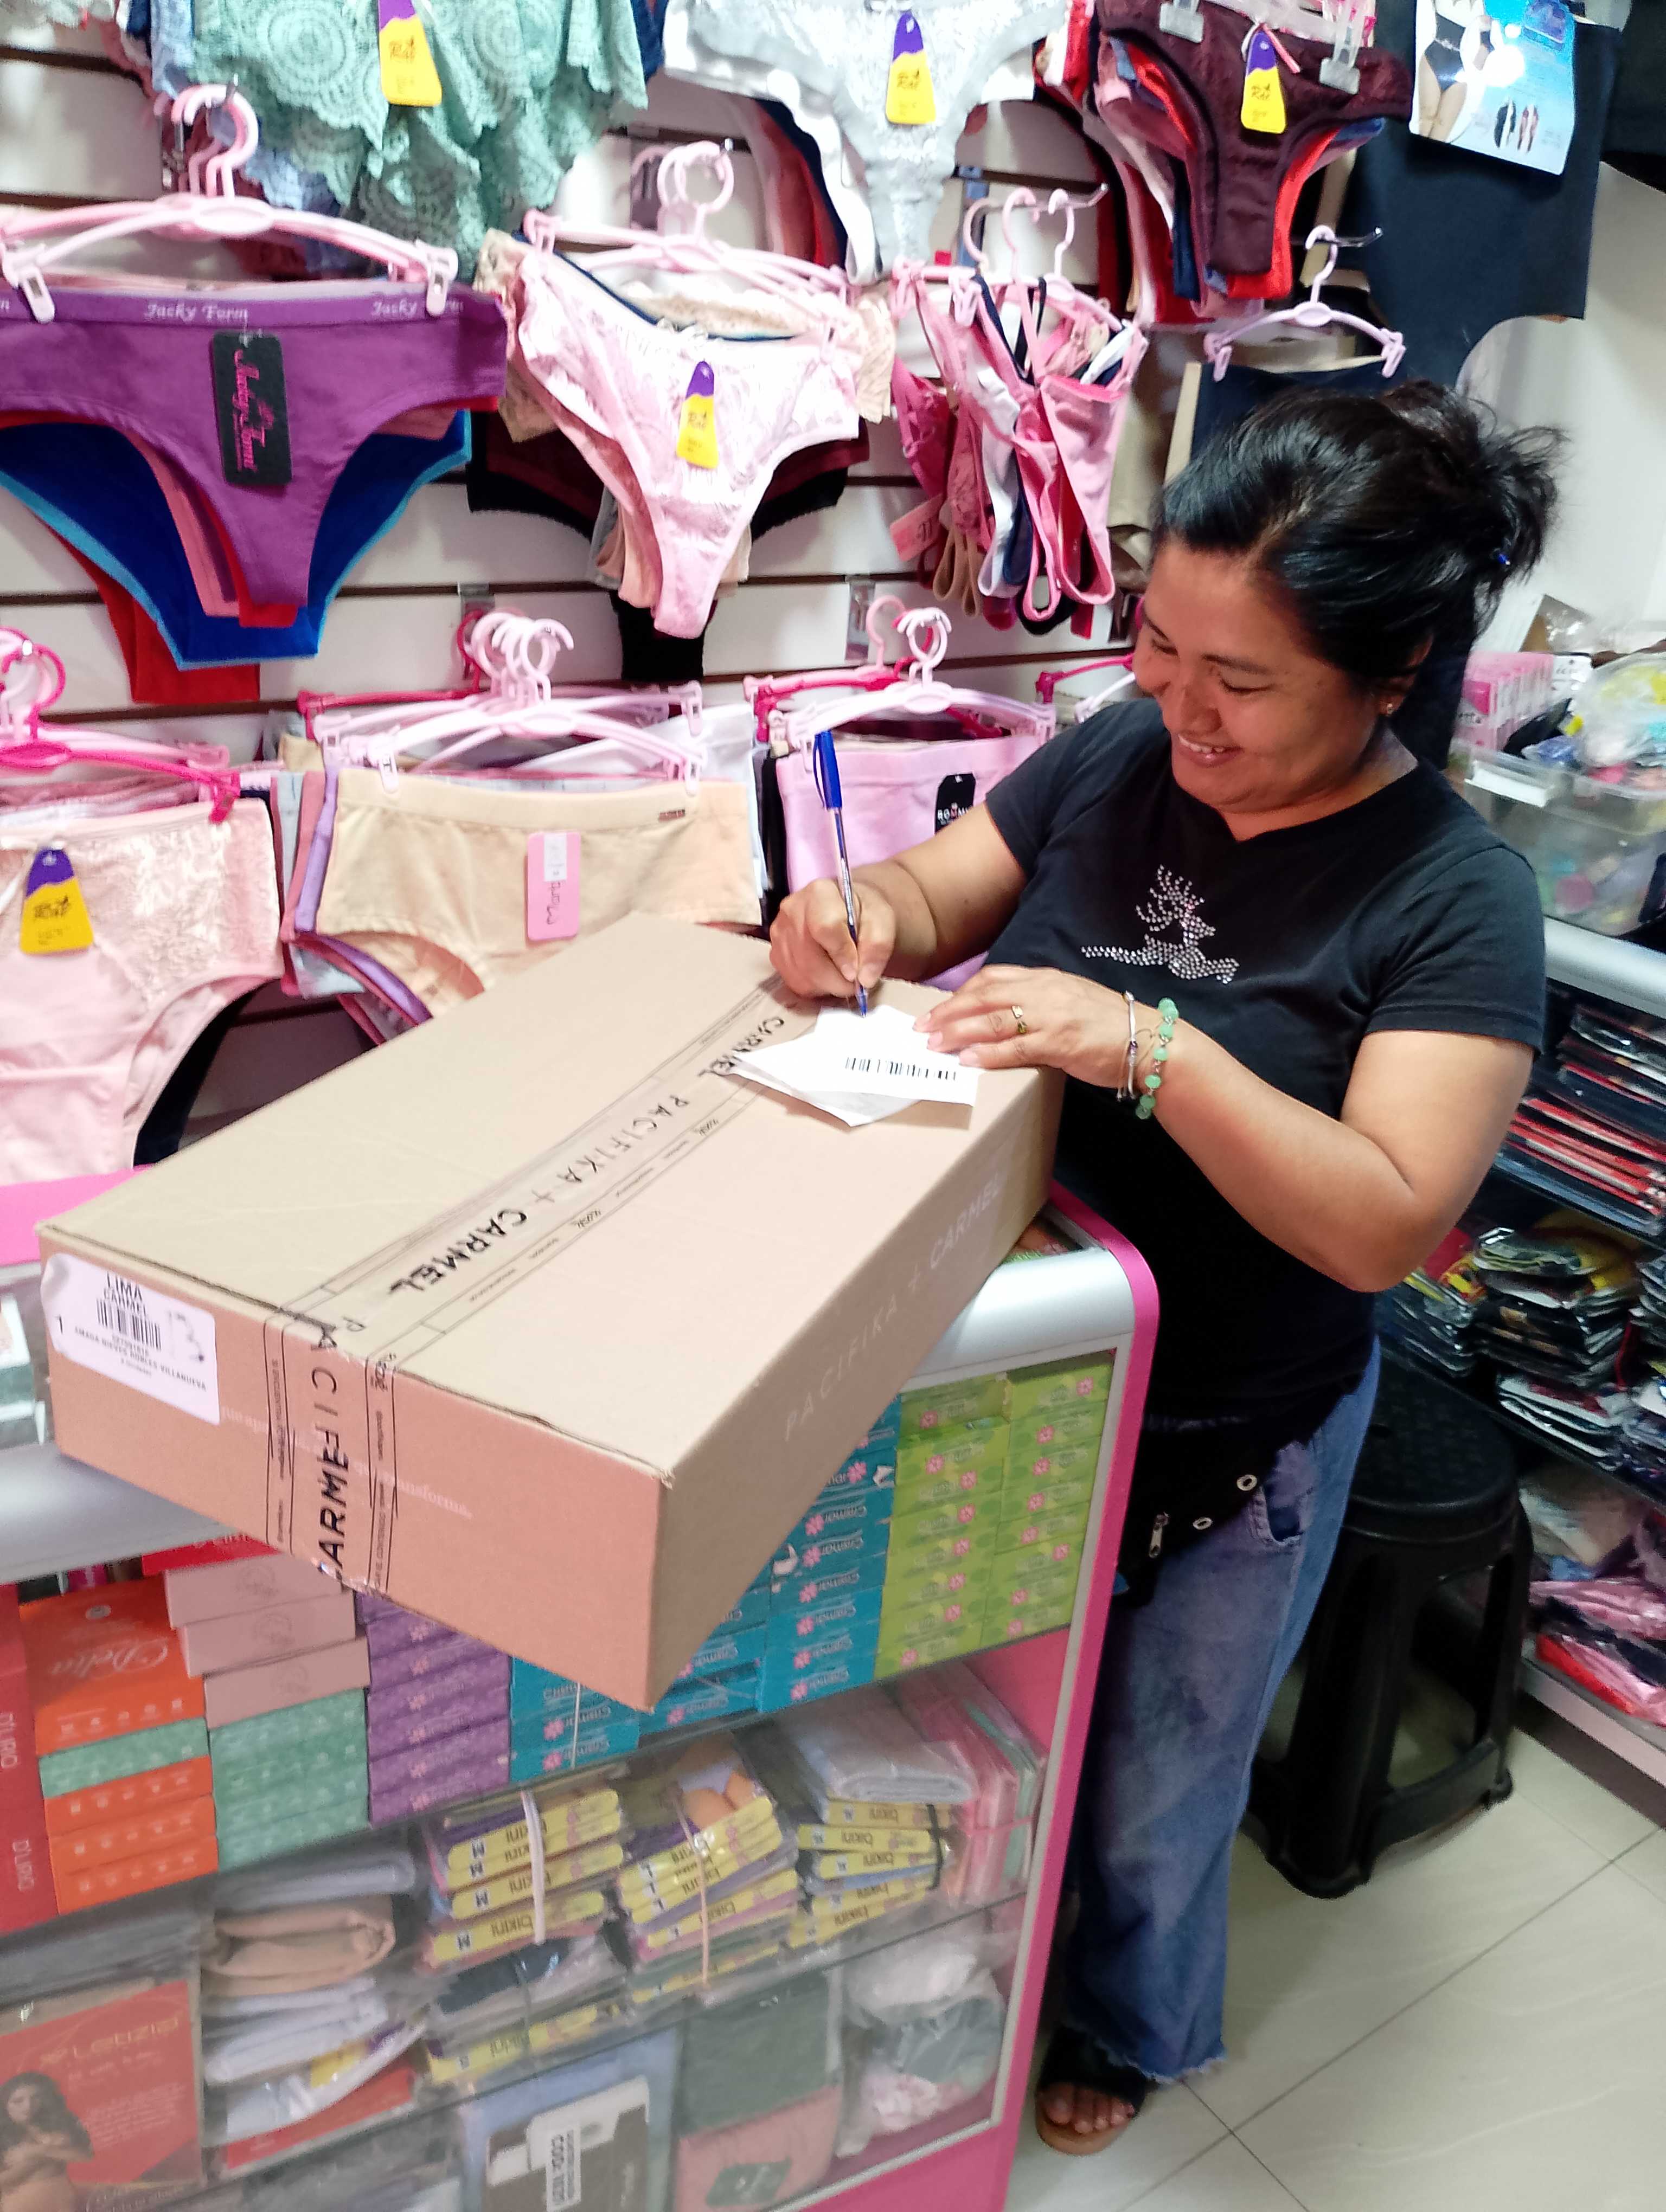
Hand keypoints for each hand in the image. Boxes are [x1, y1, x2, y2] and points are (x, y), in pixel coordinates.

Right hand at [770, 878, 896, 1000]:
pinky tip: (828, 976)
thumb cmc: (862, 913)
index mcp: (819, 893)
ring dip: (827, 985)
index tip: (858, 973)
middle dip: (837, 979)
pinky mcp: (776, 954)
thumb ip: (878, 946)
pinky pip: (794, 982)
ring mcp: (779, 933)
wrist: (847, 912)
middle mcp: (791, 910)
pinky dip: (815, 987)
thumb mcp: (882, 920)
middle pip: (809, 958)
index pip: (825, 928)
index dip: (842, 955)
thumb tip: (865, 978)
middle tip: (856, 983)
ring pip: (801, 974)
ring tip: (844, 976)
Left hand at [918, 965, 1148, 1087]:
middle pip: (985, 996)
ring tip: (934, 1044)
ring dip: (959, 1032)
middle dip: (949, 1012)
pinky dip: (988, 1053)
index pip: (993, 978)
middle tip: (922, 1027)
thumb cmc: (1109, 1025)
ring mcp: (1053, 1016)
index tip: (940, 1008)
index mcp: (1046, 978)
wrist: (1149, 1039)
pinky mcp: (1061, 1043)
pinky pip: (1017, 1047)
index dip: (962, 993)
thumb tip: (1003, 1014)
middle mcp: (1045, 991)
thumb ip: (1038, 1001)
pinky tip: (968, 1059)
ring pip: (994, 1019)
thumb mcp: (1070, 1000)